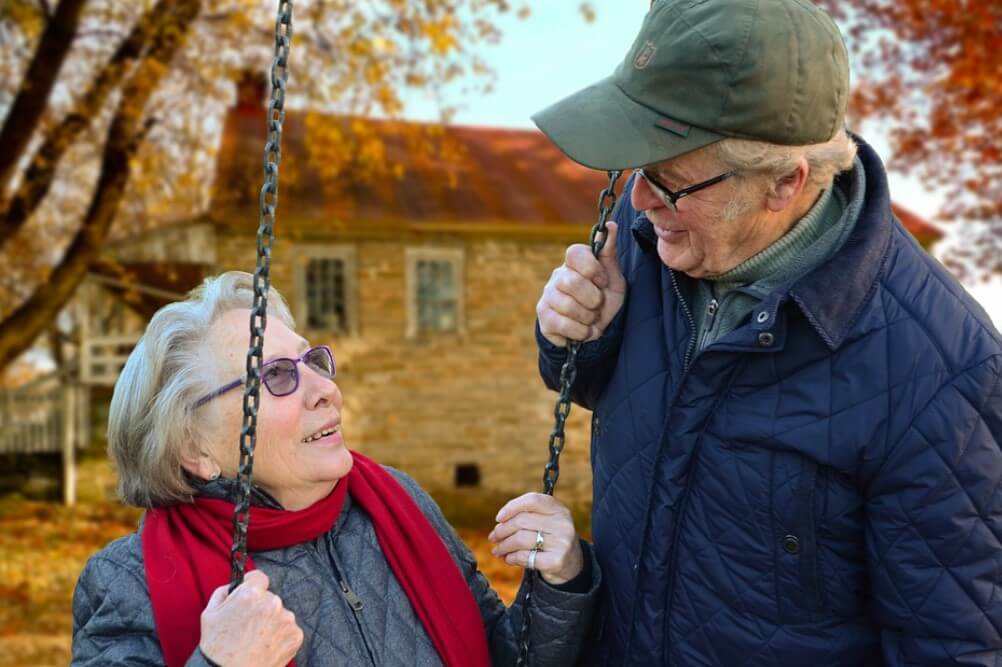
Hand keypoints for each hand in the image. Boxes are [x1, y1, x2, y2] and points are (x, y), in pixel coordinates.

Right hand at [199, 570, 303, 666]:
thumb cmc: (217, 647)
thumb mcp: (210, 613)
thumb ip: (224, 592)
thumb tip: (236, 584)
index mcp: (251, 594)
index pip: (259, 577)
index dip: (253, 585)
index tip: (251, 594)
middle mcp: (272, 603)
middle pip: (269, 598)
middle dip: (261, 607)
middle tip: (249, 625)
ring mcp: (286, 620)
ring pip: (280, 614)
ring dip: (272, 622)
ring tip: (257, 639)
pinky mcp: (295, 636)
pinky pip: (289, 629)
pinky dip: (280, 636)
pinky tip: (266, 646)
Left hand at [488, 493, 583, 585]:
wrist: (572, 564)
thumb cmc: (551, 538)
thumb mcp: (547, 521)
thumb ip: (528, 515)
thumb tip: (500, 521)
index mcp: (559, 509)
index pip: (532, 500)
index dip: (512, 507)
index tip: (499, 518)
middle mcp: (563, 523)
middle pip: (522, 521)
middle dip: (502, 530)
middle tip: (493, 537)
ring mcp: (561, 542)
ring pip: (520, 539)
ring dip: (503, 546)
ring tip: (497, 550)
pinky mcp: (556, 561)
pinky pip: (525, 557)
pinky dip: (512, 558)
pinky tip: (508, 559)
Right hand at [536, 221, 625, 346]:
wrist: (597, 331)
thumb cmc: (605, 300)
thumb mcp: (613, 277)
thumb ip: (609, 252)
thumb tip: (611, 225)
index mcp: (574, 263)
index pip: (574, 253)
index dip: (592, 269)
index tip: (603, 282)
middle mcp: (557, 276)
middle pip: (571, 282)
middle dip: (593, 299)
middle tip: (598, 305)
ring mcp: (548, 296)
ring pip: (567, 305)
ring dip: (588, 317)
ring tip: (591, 319)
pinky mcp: (543, 317)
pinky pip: (561, 324)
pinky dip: (580, 331)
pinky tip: (584, 330)